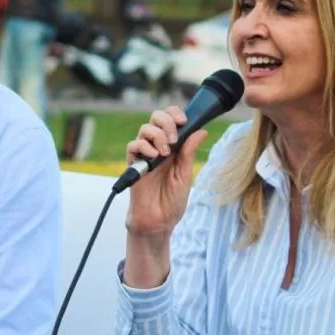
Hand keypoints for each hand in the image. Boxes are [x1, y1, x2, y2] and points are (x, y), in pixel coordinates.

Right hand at [124, 106, 207, 236]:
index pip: (171, 119)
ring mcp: (145, 154)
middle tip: (174, 138)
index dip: (175, 114)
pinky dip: (144, 146)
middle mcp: (157, 146)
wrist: (159, 220)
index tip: (183, 121)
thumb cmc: (173, 200)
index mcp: (173, 146)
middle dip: (166, 121)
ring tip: (165, 152)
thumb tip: (201, 130)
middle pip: (156, 117)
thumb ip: (189, 151)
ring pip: (145, 128)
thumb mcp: (186, 173)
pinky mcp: (134, 164)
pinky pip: (133, 145)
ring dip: (157, 135)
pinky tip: (154, 157)